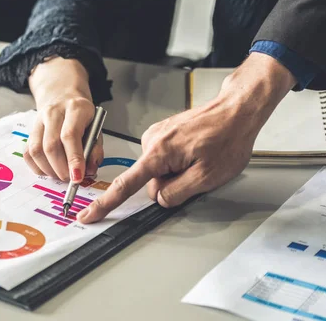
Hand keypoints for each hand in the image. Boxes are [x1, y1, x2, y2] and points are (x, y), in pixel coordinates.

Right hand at [25, 56, 102, 181]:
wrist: (62, 93)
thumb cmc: (82, 114)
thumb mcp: (96, 126)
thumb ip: (95, 149)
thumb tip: (89, 171)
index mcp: (75, 108)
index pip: (70, 135)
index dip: (74, 159)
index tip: (78, 177)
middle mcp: (54, 112)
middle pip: (51, 145)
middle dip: (61, 169)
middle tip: (70, 179)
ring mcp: (39, 120)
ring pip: (36, 150)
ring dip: (49, 170)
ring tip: (61, 175)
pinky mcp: (30, 129)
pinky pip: (28, 152)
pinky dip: (38, 167)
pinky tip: (49, 170)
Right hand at [78, 52, 296, 222]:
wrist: (236, 110)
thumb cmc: (227, 138)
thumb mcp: (207, 177)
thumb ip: (177, 193)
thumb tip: (159, 199)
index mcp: (158, 152)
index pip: (125, 185)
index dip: (106, 204)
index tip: (89, 215)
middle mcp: (152, 140)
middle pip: (150, 180)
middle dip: (171, 184)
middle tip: (198, 170)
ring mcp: (157, 135)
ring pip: (160, 170)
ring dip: (178, 172)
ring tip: (201, 157)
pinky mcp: (164, 132)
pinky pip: (165, 158)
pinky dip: (179, 161)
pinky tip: (197, 151)